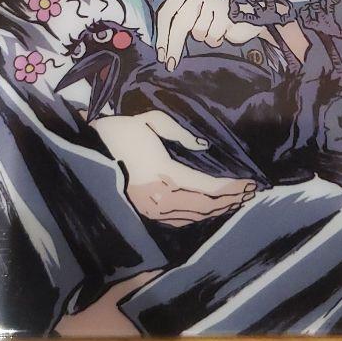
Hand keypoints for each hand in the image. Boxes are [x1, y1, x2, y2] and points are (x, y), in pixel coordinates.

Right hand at [92, 110, 256, 225]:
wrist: (91, 151)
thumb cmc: (121, 132)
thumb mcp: (150, 121)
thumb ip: (180, 133)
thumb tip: (203, 147)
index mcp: (162, 172)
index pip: (206, 186)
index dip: (231, 186)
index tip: (250, 182)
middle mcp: (159, 196)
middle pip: (204, 205)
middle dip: (230, 199)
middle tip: (250, 192)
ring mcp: (152, 208)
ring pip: (193, 216)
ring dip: (218, 209)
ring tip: (237, 200)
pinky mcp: (146, 212)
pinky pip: (180, 219)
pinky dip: (200, 215)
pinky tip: (211, 208)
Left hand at [155, 0, 259, 70]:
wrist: (244, 14)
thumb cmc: (210, 18)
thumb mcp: (190, 15)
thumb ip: (174, 24)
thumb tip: (161, 50)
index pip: (166, 13)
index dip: (162, 36)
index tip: (161, 55)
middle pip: (180, 23)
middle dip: (174, 46)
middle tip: (170, 64)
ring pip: (198, 31)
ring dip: (203, 38)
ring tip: (211, 31)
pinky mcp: (226, 10)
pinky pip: (213, 34)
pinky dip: (215, 39)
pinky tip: (221, 32)